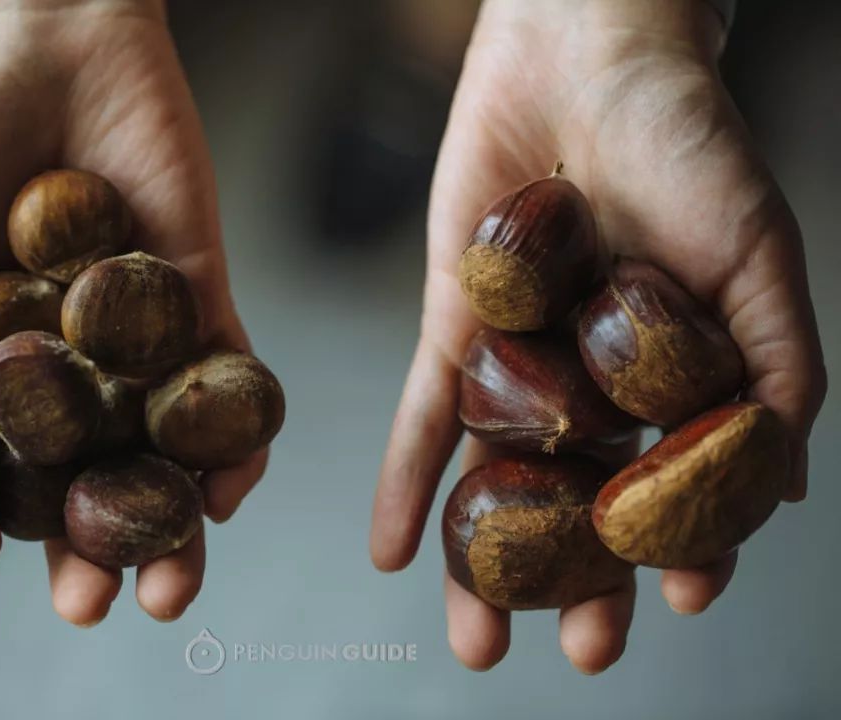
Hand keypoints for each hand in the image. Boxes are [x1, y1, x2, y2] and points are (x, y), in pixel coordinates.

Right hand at [0, 0, 264, 625]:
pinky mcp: (200, 298)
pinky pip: (227, 382)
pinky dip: (236, 441)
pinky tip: (233, 493)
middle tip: (90, 607)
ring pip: (159, 453)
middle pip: (80, 481)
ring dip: (171, 525)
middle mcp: (63, 365)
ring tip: (171, 586)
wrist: (42, 35)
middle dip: (86, 553)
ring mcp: (135, 337)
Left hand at [371, 0, 825, 672]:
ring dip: (483, 560)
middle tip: (574, 653)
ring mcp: (521, 359)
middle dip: (577, 581)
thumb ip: (775, 371)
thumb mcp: (760, 262)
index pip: (672, 485)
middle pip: (582, 501)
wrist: (589, 57)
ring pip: (500, 478)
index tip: (672, 606)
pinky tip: (390, 549)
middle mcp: (593, 381)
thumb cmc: (692, 147)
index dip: (675, 549)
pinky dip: (405, 479)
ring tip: (476, 636)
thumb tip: (782, 492)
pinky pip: (424, 414)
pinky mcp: (454, 326)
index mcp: (672, 376)